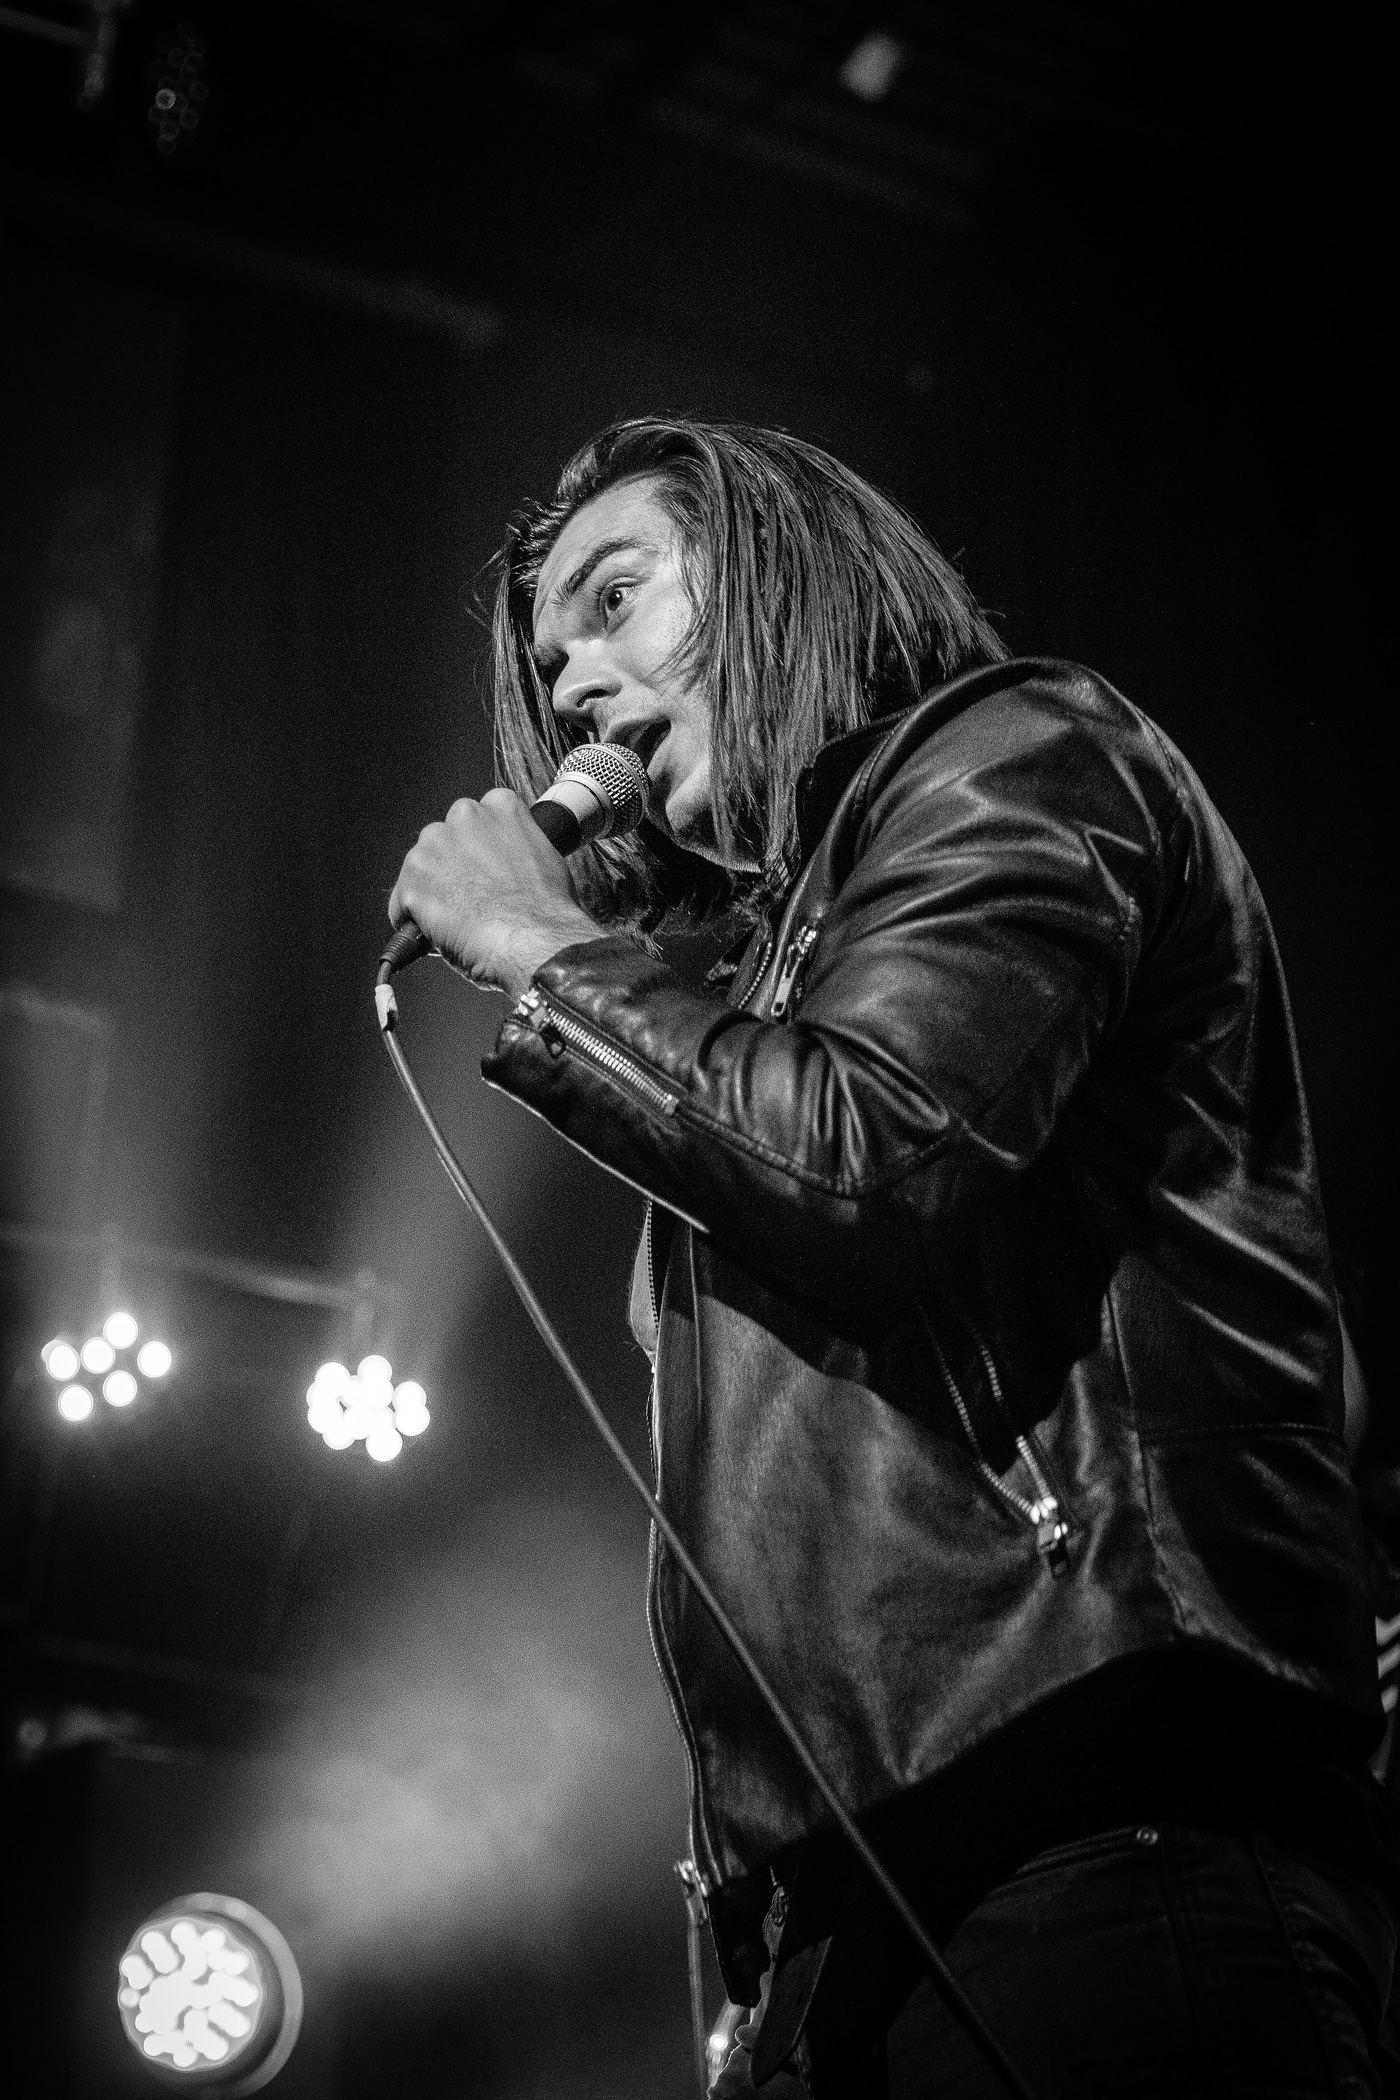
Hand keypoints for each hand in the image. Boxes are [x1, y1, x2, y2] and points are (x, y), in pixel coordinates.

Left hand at [388, 789, 601, 999]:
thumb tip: (509, 862)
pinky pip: (402, 903)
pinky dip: (411, 920)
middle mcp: (464, 817)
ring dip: (429, 891)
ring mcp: (434, 846)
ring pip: (420, 868)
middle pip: (443, 838)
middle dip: (449, 865)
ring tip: (454, 920)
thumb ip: (518, 846)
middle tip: (469, 897)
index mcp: (500, 806)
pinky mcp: (412, 880)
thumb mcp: (545, 858)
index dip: (477, 849)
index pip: (476, 818)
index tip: (482, 870)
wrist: (532, 940)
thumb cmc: (546, 909)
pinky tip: (434, 934)